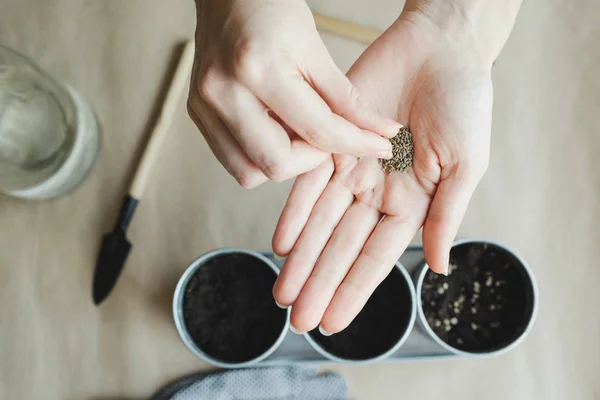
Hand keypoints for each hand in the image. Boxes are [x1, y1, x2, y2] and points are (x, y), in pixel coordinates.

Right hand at [187, 0, 399, 187]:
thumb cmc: (271, 9)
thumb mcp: (314, 48)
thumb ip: (346, 98)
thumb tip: (380, 131)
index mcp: (257, 69)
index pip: (316, 130)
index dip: (355, 143)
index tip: (378, 146)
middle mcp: (223, 93)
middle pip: (276, 165)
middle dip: (312, 160)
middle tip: (328, 138)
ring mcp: (204, 106)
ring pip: (249, 173)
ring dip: (283, 163)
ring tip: (297, 133)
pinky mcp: (197, 114)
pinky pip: (233, 160)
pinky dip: (260, 155)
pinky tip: (275, 131)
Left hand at [271, 10, 494, 333]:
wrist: (439, 48)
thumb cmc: (465, 104)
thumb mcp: (467, 165)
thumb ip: (445, 217)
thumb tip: (439, 270)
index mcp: (412, 203)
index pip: (377, 258)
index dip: (354, 290)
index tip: (333, 323)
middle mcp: (376, 191)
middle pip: (342, 248)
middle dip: (320, 284)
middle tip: (298, 320)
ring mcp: (351, 168)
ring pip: (319, 223)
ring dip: (301, 258)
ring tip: (283, 293)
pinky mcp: (330, 141)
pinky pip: (308, 182)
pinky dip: (294, 212)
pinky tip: (281, 243)